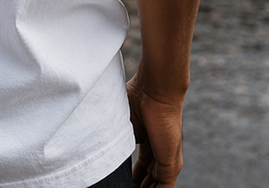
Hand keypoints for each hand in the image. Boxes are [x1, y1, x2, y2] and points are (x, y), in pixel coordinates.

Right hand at [127, 72, 184, 187]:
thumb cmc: (137, 97)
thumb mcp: (122, 121)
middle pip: (147, 180)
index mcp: (147, 141)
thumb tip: (97, 145)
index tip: (118, 183)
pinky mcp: (171, 164)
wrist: (155, 90)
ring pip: (155, 186)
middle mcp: (158, 152)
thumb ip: (116, 135)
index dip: (130, 179)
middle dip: (136, 187)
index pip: (141, 169)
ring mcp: (166, 159)